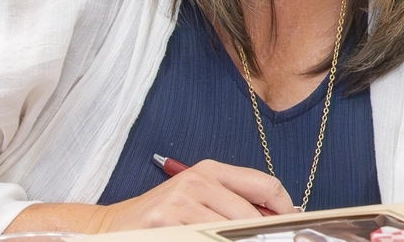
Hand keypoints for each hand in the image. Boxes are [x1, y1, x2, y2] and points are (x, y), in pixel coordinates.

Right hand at [96, 159, 294, 230]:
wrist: (112, 227)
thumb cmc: (162, 214)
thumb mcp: (199, 196)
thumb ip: (235, 200)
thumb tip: (278, 215)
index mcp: (210, 170)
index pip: (266, 185)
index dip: (284, 208)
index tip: (291, 222)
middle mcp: (197, 182)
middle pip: (250, 215)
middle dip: (258, 234)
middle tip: (260, 239)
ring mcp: (179, 203)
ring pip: (229, 232)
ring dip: (232, 240)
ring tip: (220, 238)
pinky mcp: (166, 224)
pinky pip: (205, 240)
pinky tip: (203, 240)